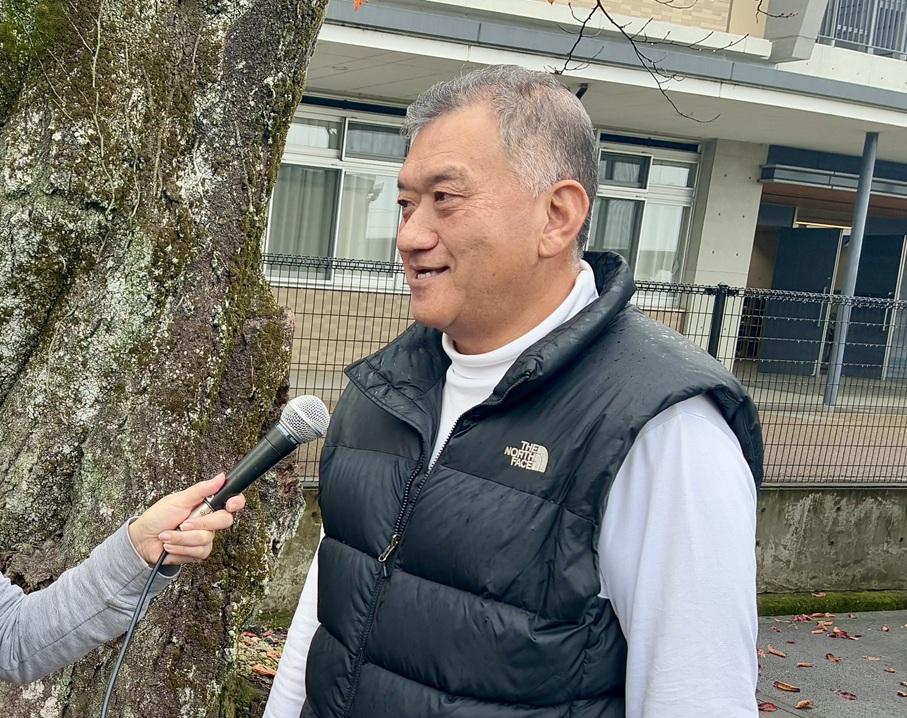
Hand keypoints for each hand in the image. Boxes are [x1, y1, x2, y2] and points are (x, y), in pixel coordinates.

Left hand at [127, 473, 245, 565]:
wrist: (142, 541)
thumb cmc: (157, 517)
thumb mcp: (178, 500)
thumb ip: (201, 490)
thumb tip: (220, 477)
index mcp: (207, 504)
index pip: (232, 501)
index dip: (236, 502)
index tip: (230, 505)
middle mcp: (209, 520)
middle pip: (224, 521)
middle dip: (201, 523)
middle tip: (183, 523)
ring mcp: (205, 537)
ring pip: (207, 538)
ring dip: (182, 537)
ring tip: (168, 534)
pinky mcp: (198, 552)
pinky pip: (199, 551)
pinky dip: (181, 547)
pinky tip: (170, 545)